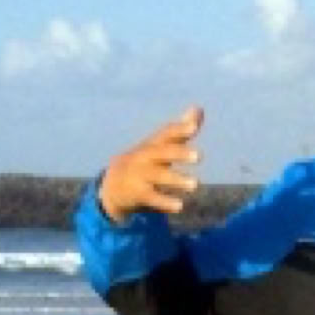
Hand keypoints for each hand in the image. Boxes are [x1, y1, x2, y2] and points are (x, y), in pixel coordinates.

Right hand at [98, 106, 204, 223]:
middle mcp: (146, 157)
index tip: (194, 126)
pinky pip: (152, 198)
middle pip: (162, 152)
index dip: (180, 129)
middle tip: (200, 155)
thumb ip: (181, 130)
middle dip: (179, 153)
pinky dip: (165, 202)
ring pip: (159, 176)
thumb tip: (199, 108)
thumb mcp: (160, 144)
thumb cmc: (146, 160)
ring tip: (195, 184)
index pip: (167, 133)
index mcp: (154, 144)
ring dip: (176, 179)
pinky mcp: (138, 194)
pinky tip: (180, 206)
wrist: (114, 183)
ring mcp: (141, 175)